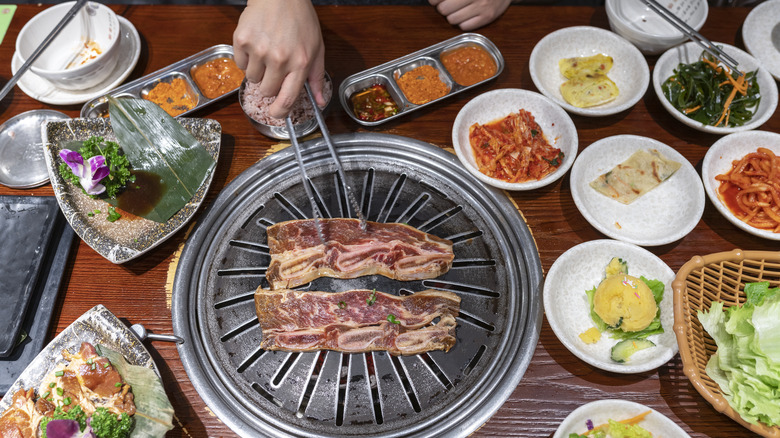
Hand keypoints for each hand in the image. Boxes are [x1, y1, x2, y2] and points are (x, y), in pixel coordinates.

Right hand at [233, 0, 325, 118]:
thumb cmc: (300, 20)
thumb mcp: (316, 48)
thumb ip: (317, 77)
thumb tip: (320, 102)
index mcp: (300, 63)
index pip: (287, 98)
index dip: (280, 112)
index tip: (276, 114)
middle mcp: (279, 59)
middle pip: (266, 91)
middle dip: (269, 83)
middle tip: (274, 67)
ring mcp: (259, 50)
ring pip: (251, 78)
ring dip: (257, 70)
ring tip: (266, 51)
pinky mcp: (242, 40)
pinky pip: (240, 63)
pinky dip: (246, 57)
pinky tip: (256, 43)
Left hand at [428, 0, 510, 30]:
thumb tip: (433, 0)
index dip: (434, 0)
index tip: (436, 1)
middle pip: (443, 9)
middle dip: (443, 7)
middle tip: (448, 4)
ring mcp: (482, 7)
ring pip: (452, 19)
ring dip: (452, 15)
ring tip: (459, 9)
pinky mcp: (488, 17)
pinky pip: (464, 27)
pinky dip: (462, 22)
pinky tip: (467, 15)